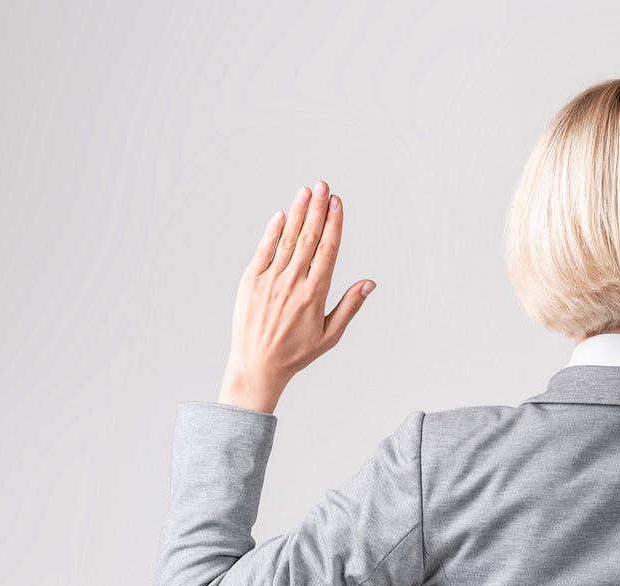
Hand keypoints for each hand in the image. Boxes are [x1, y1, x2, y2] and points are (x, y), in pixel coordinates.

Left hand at [218, 180, 375, 413]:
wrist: (256, 365)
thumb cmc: (296, 353)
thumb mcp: (330, 335)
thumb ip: (350, 306)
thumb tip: (369, 283)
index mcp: (315, 295)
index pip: (327, 250)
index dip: (334, 224)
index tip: (338, 203)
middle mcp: (293, 283)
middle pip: (308, 238)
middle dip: (318, 209)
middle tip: (324, 185)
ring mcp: (270, 280)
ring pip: (287, 239)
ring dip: (298, 213)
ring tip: (306, 191)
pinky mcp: (250, 281)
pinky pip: (264, 250)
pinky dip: (272, 232)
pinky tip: (282, 214)